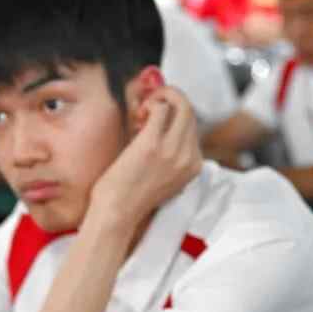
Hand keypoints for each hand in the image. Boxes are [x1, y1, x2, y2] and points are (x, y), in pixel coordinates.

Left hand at [88, 86, 202, 231]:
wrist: (118, 213)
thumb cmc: (132, 197)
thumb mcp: (164, 177)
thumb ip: (171, 155)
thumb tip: (163, 125)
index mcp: (193, 166)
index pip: (194, 126)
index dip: (176, 114)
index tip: (158, 114)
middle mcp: (188, 157)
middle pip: (190, 112)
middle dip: (171, 99)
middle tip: (150, 105)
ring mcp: (172, 150)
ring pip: (181, 105)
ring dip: (161, 98)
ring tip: (144, 110)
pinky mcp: (152, 144)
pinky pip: (160, 108)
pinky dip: (149, 104)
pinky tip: (138, 115)